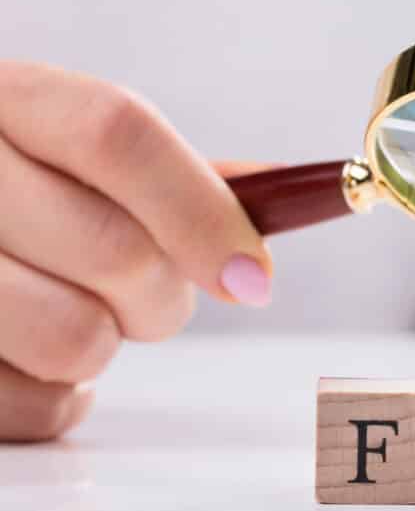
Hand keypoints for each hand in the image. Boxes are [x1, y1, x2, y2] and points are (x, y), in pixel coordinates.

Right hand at [0, 62, 272, 441]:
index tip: (255, 276)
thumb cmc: (25, 195)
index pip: (116, 133)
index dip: (203, 210)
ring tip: (71, 312)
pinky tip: (27, 357)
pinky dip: (60, 399)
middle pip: (118, 250)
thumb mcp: (73, 157)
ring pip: (76, 337)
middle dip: (164, 295)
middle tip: (147, 294)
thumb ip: (177, 177)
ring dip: (104, 343)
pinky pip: (40, 408)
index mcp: (9, 102)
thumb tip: (290, 190)